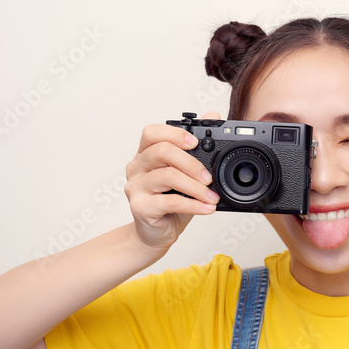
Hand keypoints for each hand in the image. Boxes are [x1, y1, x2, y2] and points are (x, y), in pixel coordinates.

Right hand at [124, 111, 220, 251]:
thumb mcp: (187, 174)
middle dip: (191, 162)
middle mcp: (137, 167)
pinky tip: (206, 208)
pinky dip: (192, 205)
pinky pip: (168, 202)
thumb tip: (213, 114)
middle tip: (209, 177)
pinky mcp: (139, 207)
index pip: (152, 133)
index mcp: (145, 154)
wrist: (156, 234)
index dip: (174, 134)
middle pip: (160, 151)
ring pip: (166, 176)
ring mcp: (135, 187)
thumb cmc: (171, 203)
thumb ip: (197, 147)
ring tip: (211, 196)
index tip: (196, 143)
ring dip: (195, 187)